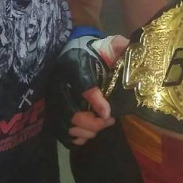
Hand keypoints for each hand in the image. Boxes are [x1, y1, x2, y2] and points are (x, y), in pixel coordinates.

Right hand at [46, 31, 128, 146]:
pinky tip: (88, 132)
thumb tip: (131, 49)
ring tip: (102, 125)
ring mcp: (51, 100)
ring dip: (86, 131)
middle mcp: (57, 84)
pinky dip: (75, 136)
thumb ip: (118, 46)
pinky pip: (60, 132)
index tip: (109, 114)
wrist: (73, 53)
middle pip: (72, 113)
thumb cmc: (93, 52)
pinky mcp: (50, 110)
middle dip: (94, 123)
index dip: (96, 102)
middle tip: (110, 120)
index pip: (83, 86)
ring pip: (66, 126)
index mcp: (72, 66)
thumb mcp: (106, 46)